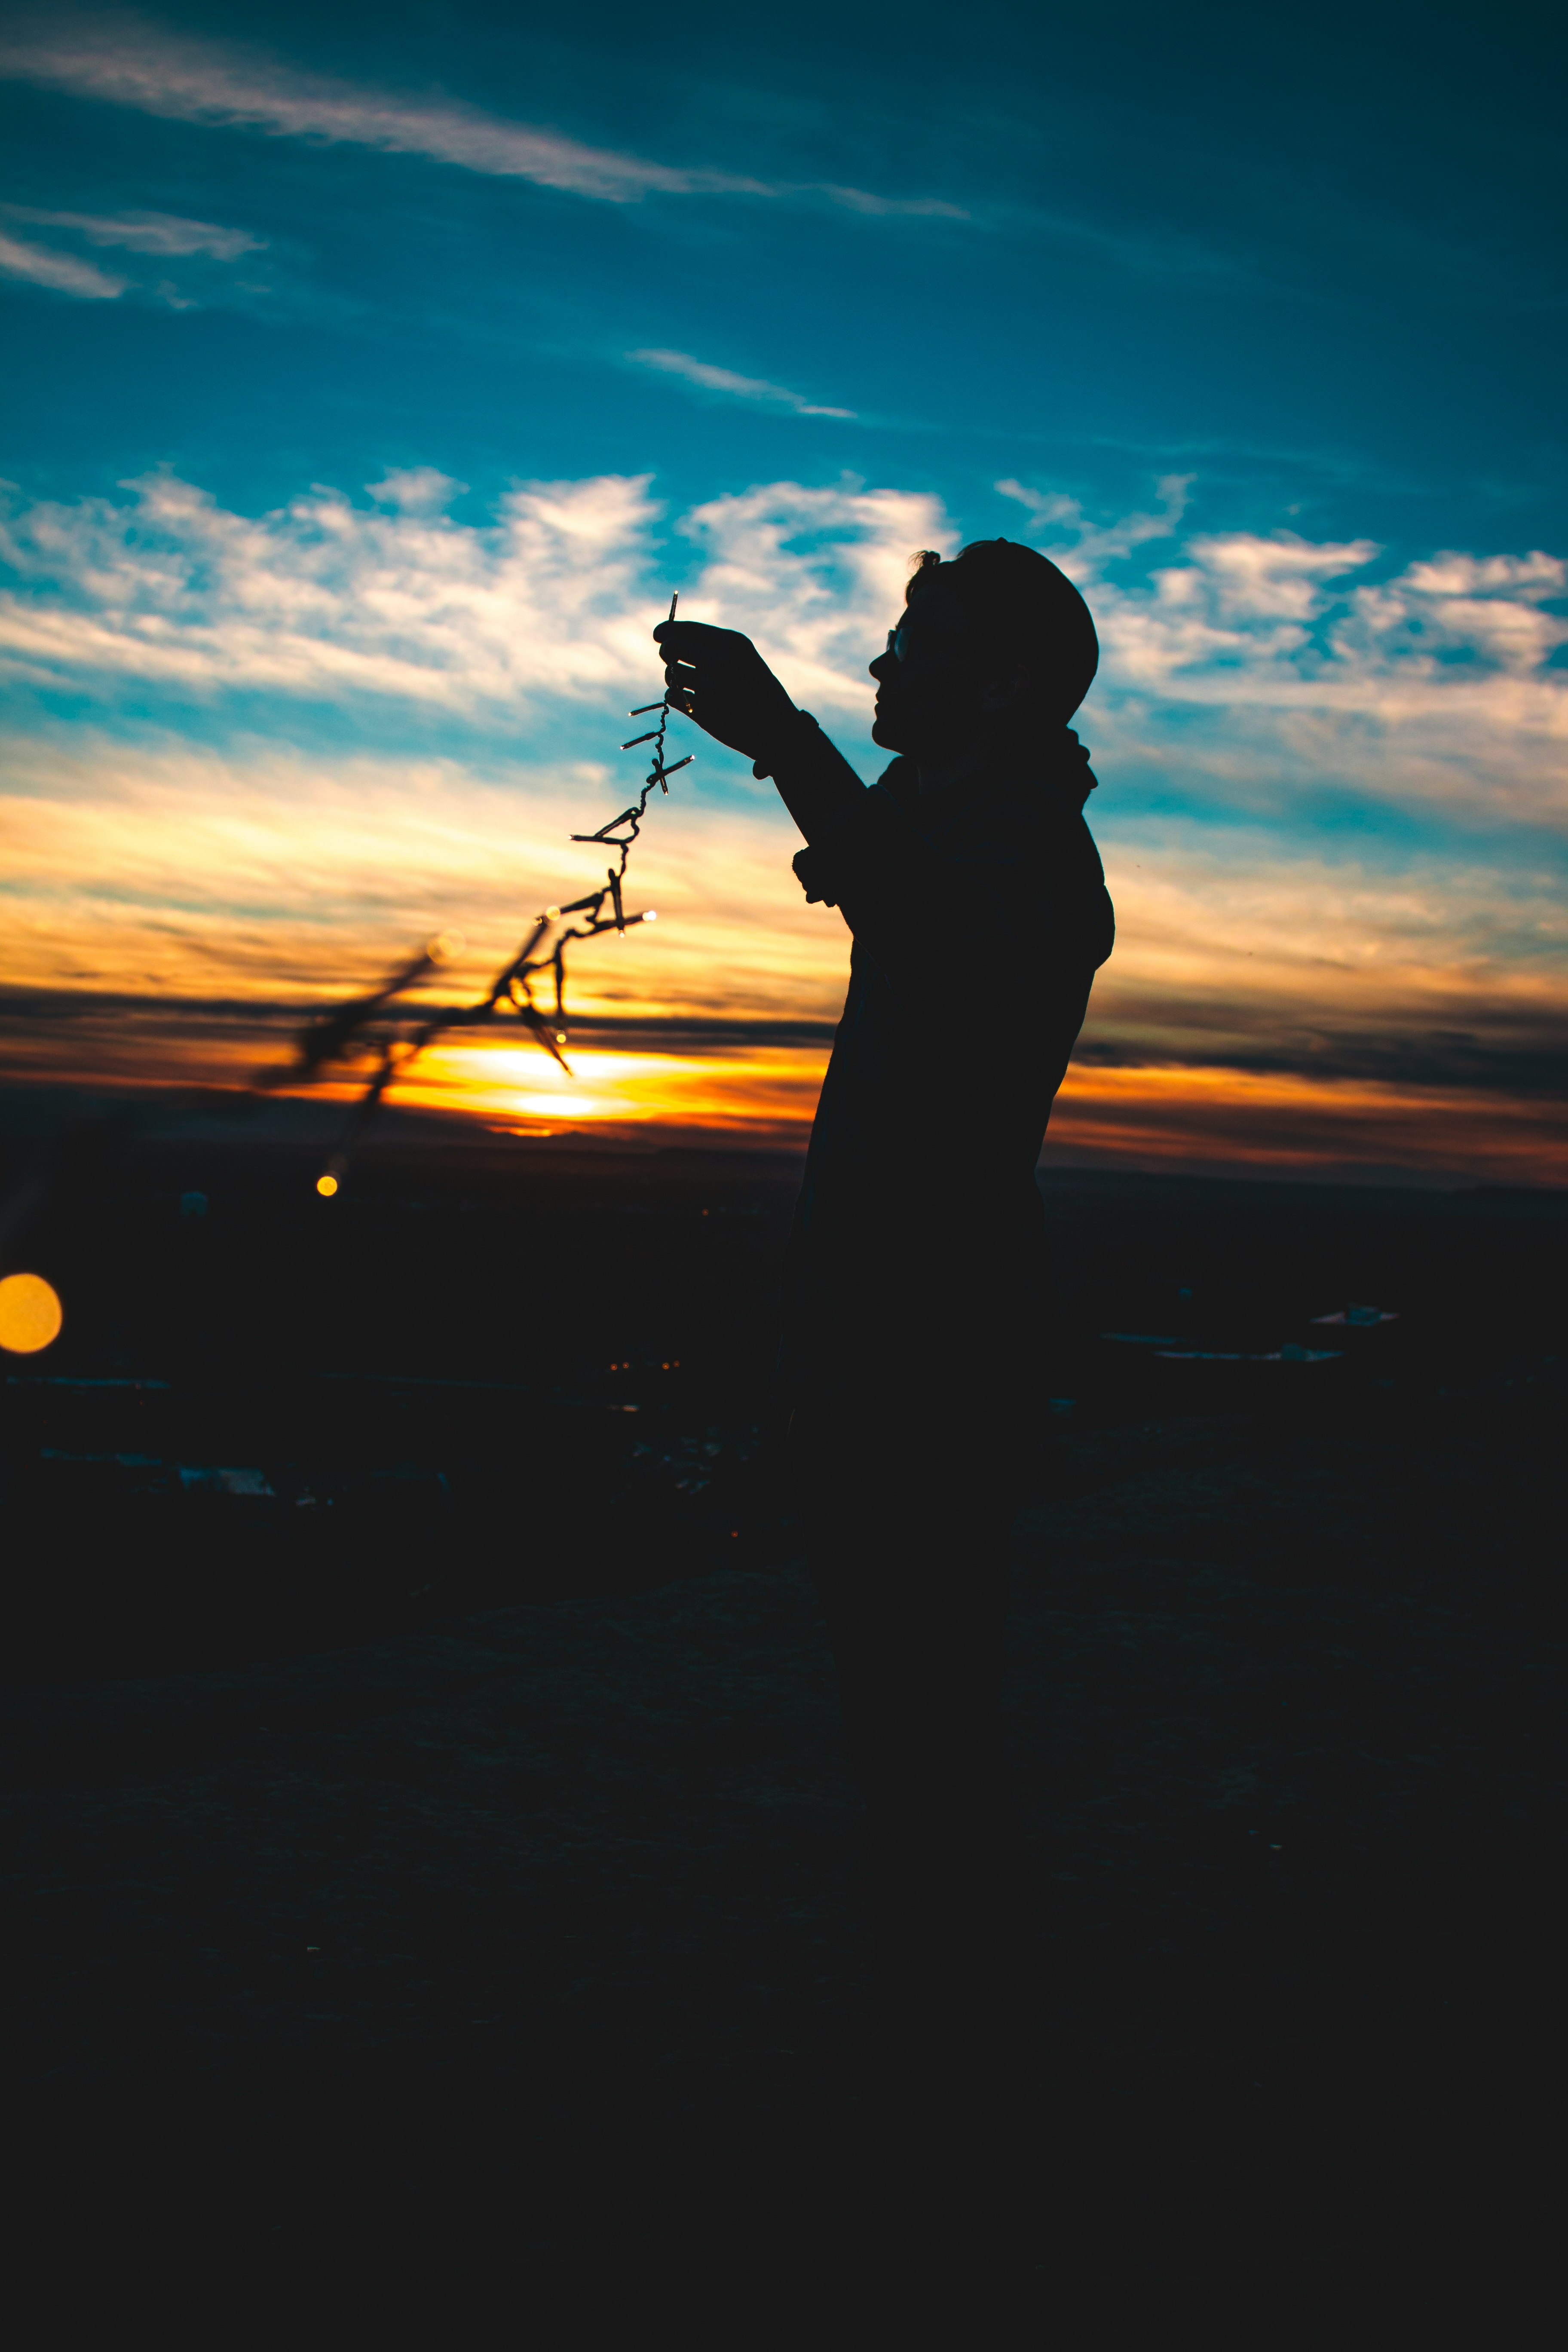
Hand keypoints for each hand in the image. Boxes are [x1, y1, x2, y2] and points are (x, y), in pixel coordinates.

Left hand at [654, 619, 800, 762]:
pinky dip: (676, 699)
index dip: (666, 631)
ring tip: (691, 685)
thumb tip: (670, 637)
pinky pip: (671, 697)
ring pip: (670, 674)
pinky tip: (692, 701)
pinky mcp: (702, 712)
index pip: (683, 629)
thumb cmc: (760, 691)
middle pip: (671, 648)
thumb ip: (713, 646)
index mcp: (732, 643)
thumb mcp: (745, 658)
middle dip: (666, 652)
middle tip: (670, 658)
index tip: (659, 635)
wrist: (780, 730)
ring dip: (674, 679)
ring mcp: (710, 687)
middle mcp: (720, 661)